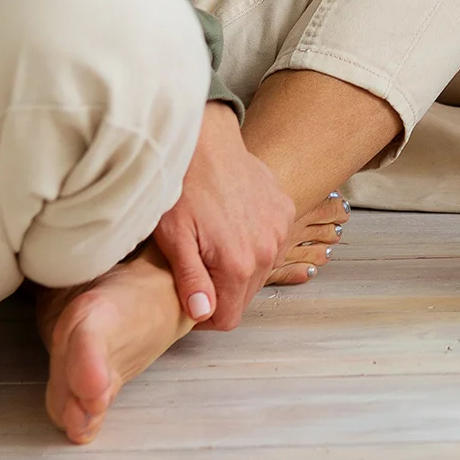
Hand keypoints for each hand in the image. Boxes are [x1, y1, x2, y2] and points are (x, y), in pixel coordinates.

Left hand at [152, 104, 294, 330]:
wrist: (205, 141)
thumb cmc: (182, 187)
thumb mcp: (174, 239)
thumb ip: (191, 281)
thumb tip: (203, 314)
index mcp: (238, 263)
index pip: (228, 319)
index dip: (206, 315)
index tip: (191, 297)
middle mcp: (268, 249)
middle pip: (245, 295)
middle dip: (223, 289)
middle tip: (199, 264)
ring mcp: (280, 228)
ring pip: (261, 269)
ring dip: (241, 265)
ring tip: (215, 242)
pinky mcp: (285, 209)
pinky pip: (273, 242)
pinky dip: (256, 240)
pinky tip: (234, 223)